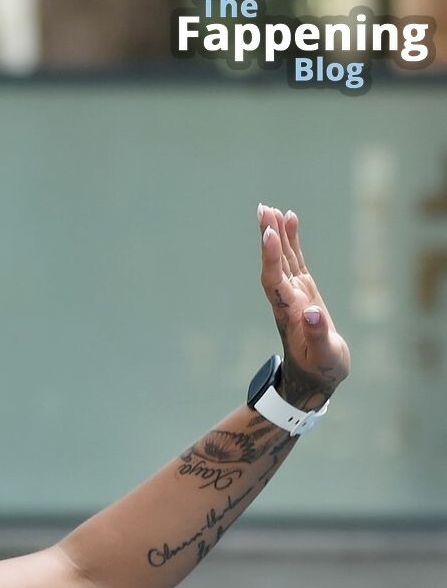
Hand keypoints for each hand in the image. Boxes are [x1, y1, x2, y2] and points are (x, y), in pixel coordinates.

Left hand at [257, 201, 350, 407]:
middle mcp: (287, 300)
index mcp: (290, 313)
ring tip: (270, 209)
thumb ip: (318, 336)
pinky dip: (291, 241)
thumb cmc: (322, 369)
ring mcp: (295, 294)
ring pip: (282, 259)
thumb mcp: (324, 356)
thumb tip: (312, 313)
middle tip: (262, 210)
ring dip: (276, 234)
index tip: (267, 233)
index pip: (274, 280)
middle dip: (268, 237)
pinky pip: (295, 261)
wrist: (316, 378)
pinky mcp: (304, 292)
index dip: (270, 257)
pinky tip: (290, 220)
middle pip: (273, 264)